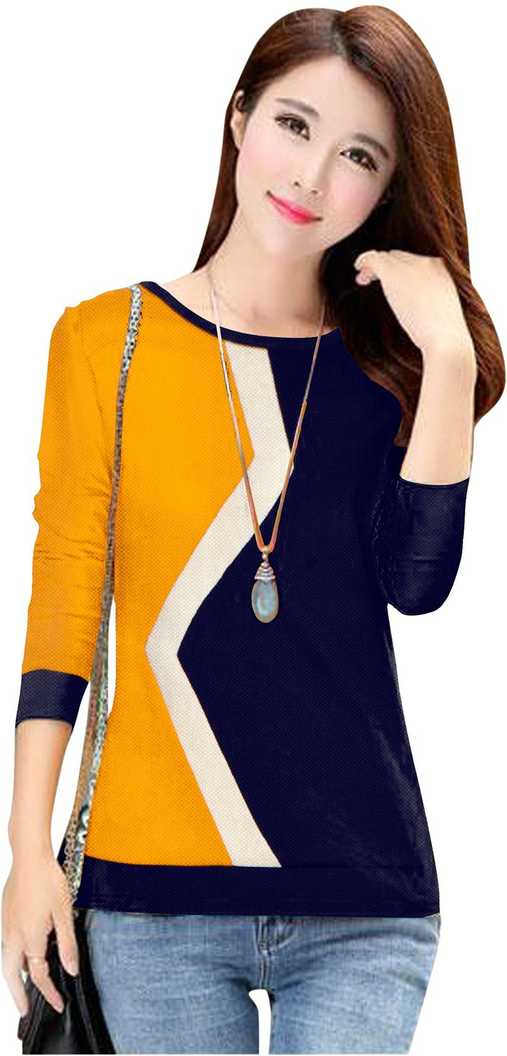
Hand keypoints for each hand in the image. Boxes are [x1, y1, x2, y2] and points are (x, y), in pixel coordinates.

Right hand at [1, 854, 78, 1017]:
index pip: (38, 975)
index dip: (49, 992)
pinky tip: (22, 956)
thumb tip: (71, 969)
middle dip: (18, 996)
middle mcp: (13, 936)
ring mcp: (6, 926)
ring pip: (7, 961)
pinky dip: (13, 959)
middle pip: (11, 976)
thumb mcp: (64, 913)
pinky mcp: (5, 916)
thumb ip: (67, 944)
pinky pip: (7, 946)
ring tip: (24, 987)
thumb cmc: (48, 880)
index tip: (59, 1003)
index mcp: (29, 938)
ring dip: (14, 978)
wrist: (29, 856)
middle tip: (25, 1010)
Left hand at [353, 249, 475, 364]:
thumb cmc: (444, 336)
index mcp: (441, 268)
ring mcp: (410, 266)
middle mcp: (426, 262)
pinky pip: (373, 258)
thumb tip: (412, 306)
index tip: (392, 284)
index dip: (400, 269)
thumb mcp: (441, 310)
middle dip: (386, 267)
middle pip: (399, 257)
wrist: (445, 338)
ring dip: (373, 266)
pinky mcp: (393, 273)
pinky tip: (357, 268)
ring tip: (362, 280)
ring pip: (386, 257)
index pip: (415, 261)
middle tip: (370, 281)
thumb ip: (428, 300)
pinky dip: (364, 261)